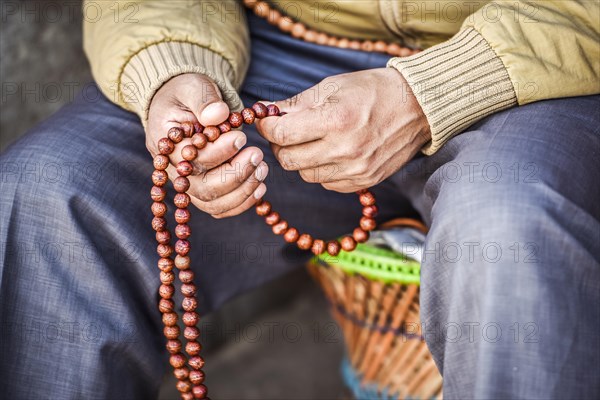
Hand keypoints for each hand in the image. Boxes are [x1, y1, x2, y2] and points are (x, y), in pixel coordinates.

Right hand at [147, 73, 267, 217]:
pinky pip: (221, 208)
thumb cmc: (189, 94)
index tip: (241, 137)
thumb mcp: (193, 87)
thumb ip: (204, 99)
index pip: (191, 160)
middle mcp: (174, 170)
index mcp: (166, 144)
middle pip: (203, 189)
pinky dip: (242, 202)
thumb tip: (218, 115)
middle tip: (257, 154)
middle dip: (235, 175)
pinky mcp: (204, 191)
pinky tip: (259, 186)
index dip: (219, 153)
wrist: (186, 104)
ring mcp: (188, 184)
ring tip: (262, 168)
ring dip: (243, 190)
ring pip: (213, 204)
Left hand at [256, 68, 429, 192]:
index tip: (266, 121)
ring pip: (305, 175)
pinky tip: (330, 153)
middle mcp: (345, 150)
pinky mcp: (364, 181)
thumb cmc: (373, 91)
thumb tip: (266, 113)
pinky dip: (321, 170)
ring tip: (310, 141)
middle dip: (280, 145)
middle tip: (285, 132)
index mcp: (335, 120)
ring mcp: (356, 170)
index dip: (267, 126)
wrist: (417, 108)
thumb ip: (296, 104)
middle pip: (289, 160)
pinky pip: (327, 183)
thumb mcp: (332, 86)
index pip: (282, 134)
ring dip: (300, 159)